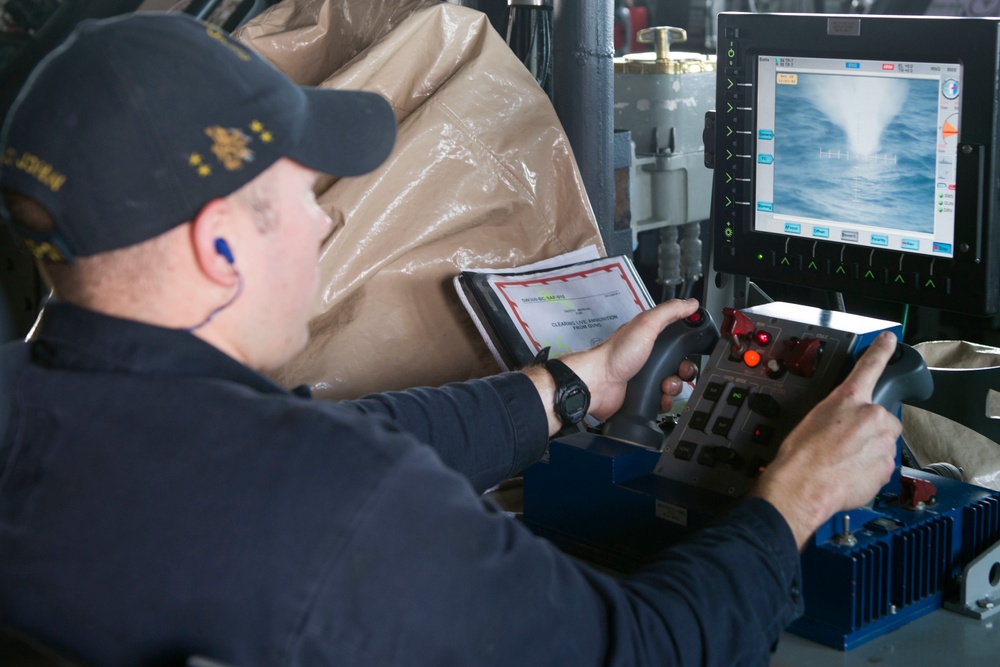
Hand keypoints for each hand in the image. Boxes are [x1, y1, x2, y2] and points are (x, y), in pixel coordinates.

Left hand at [525, 299, 700, 434]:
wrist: (598, 384)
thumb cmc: (615, 354)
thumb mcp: (645, 325)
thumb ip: (669, 312)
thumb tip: (690, 304)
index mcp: (650, 338)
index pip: (679, 338)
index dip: (689, 343)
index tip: (694, 347)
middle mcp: (649, 358)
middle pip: (681, 364)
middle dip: (685, 369)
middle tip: (680, 370)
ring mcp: (647, 378)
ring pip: (675, 384)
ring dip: (675, 386)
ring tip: (664, 384)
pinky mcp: (644, 396)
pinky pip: (664, 401)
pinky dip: (665, 400)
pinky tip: (658, 396)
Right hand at [750, 330, 901, 548]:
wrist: (803, 486)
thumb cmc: (800, 455)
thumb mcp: (812, 418)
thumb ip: (838, 414)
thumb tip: (848, 425)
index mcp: (849, 398)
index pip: (870, 366)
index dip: (882, 350)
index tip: (890, 340)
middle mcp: (872, 416)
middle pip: (880, 418)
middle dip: (868, 429)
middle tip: (844, 442)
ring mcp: (883, 443)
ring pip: (881, 442)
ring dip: (867, 450)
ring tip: (841, 461)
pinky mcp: (887, 467)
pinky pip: (881, 464)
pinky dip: (868, 468)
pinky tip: (847, 473)